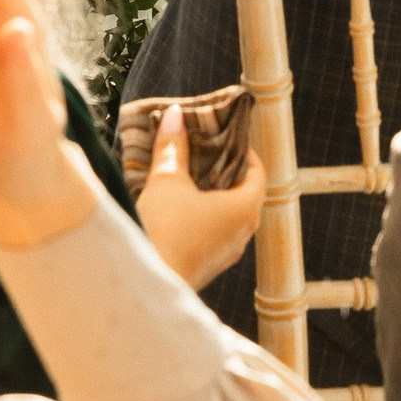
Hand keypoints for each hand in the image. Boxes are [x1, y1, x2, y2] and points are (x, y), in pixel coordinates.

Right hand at [136, 102, 267, 290]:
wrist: (143, 287)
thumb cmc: (164, 229)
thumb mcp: (167, 181)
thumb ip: (173, 147)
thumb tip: (175, 113)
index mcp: (245, 209)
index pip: (258, 172)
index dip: (242, 151)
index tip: (222, 137)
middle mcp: (243, 234)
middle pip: (243, 194)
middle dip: (224, 171)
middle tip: (203, 152)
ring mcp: (225, 255)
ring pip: (227, 217)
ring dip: (211, 196)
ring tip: (188, 176)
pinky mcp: (206, 268)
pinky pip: (212, 235)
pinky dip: (201, 218)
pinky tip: (177, 209)